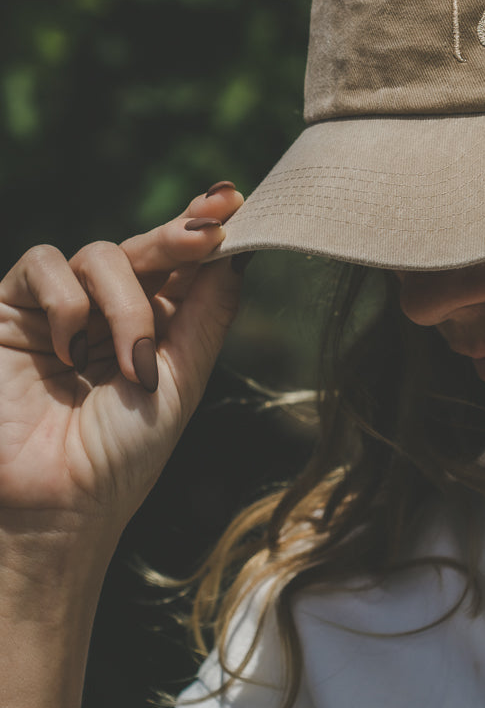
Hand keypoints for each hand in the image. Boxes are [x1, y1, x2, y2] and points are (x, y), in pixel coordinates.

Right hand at [0, 184, 244, 555]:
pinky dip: (66, 301)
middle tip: (211, 230)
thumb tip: (239, 249)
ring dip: (126, 302)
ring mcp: (59, 310)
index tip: (233, 200)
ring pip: (100, 253)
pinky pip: (44, 265)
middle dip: (179, 237)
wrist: (53, 507)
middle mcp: (107, 312)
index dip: (203, 225)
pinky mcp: (11, 311)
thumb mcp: (180, 379)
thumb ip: (207, 311)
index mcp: (155, 326)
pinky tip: (69, 351)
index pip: (180, 261)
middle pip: (146, 246)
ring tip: (131, 363)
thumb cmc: (121, 457)